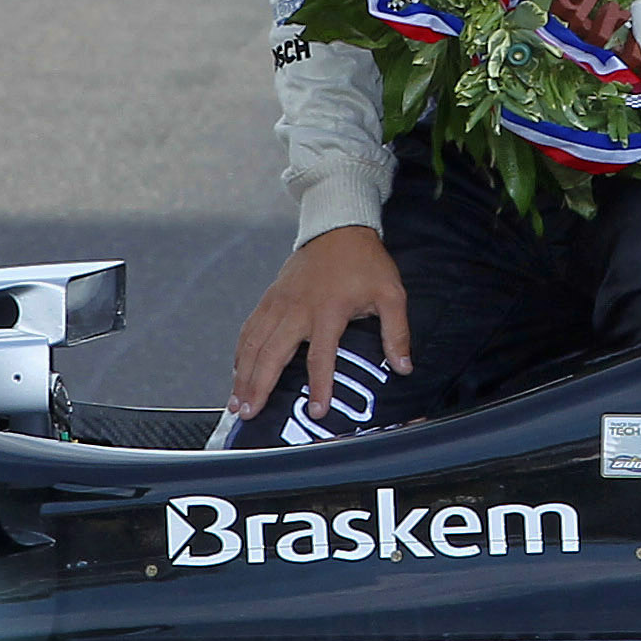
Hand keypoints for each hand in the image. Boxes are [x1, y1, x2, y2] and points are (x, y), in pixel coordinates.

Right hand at [230, 224, 409, 416]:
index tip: (317, 412)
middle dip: (258, 386)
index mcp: (328, 310)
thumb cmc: (366, 262)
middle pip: (272, 354)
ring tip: (236, 402)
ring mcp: (279, 302)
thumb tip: (404, 367)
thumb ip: (396, 333)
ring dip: (243, 374)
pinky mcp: (269, 297)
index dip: (319, 386)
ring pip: (253, 343)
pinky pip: (249, 328)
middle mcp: (297, 308)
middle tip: (248, 414)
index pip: (320, 357)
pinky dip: (240, 352)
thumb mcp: (391, 294)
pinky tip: (237, 371)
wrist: (338, 227)